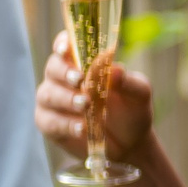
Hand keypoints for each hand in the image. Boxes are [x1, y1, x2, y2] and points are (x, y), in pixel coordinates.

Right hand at [34, 29, 154, 157]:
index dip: (63, 43)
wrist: (131, 143)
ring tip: (86, 105)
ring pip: (48, 94)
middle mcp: (63, 78)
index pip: (65, 45)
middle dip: (65, 73)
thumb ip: (128, 81)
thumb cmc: (132, 110)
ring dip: (66, 99)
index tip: (66, 48)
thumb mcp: (139, 94)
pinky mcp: (50, 124)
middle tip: (81, 81)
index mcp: (83, 62)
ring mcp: (53, 100)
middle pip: (53, 67)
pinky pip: (49, 121)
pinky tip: (81, 128)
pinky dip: (65, 124)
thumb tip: (116, 69)